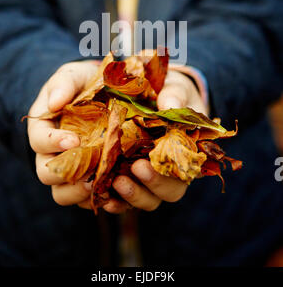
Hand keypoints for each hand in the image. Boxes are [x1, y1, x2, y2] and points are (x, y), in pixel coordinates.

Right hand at [28, 60, 102, 208]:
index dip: (53, 143)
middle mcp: (51, 154)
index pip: (39, 141)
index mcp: (43, 129)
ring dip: (78, 193)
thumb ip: (63, 84)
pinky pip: (86, 199)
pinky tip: (113, 194)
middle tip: (88, 169)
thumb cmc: (82, 83)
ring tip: (98, 185)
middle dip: (65, 174)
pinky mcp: (87, 181)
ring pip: (62, 193)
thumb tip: (55, 102)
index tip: (74, 140)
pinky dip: (97, 200)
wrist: (101, 94)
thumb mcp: (72, 76)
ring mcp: (69, 170)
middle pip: (46, 174)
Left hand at [105, 70, 206, 213]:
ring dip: (132, 195)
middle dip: (152, 184)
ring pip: (146, 199)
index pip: (185, 172)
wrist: (150, 92)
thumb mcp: (175, 88)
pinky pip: (122, 199)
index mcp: (187, 151)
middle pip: (169, 192)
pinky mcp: (126, 177)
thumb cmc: (168, 91)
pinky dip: (113, 201)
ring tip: (115, 182)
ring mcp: (148, 177)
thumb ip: (175, 95)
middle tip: (136, 168)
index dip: (172, 173)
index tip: (153, 162)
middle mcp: (171, 171)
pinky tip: (101, 197)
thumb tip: (169, 104)